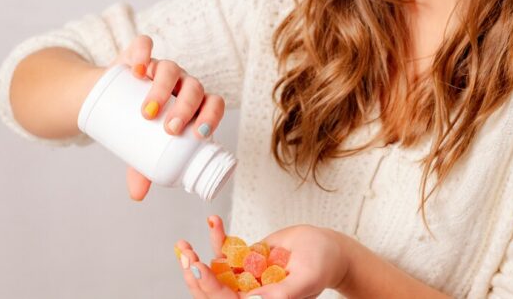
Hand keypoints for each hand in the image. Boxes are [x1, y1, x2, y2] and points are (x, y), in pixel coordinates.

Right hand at [110, 35, 225, 201]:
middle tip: (170, 129)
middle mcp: (180, 83)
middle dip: (187, 108)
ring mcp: (159, 67)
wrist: (106, 98)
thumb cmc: (134, 125)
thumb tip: (137, 195)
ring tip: (149, 111)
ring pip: (171, 69)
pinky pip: (144, 46)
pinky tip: (137, 69)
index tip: (198, 135)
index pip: (214, 105)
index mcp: (193, 104)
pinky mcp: (137, 54)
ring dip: (164, 88)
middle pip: (195, 88)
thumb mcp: (140, 147)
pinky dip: (142, 54)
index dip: (212, 117)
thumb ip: (142, 167)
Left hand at [175, 216, 349, 298]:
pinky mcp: (245, 262)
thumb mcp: (305, 279)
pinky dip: (217, 238)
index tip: (196, 267)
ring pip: (214, 273)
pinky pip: (226, 253)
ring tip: (184, 245)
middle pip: (213, 291)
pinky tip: (213, 222)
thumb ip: (281, 294)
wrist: (329, 247)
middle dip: (195, 274)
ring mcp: (245, 279)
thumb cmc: (323, 265)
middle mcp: (250, 295)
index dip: (209, 287)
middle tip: (184, 254)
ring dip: (196, 259)